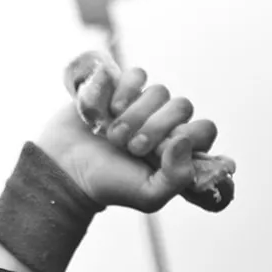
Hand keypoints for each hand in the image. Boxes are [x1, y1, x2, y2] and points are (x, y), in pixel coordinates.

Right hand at [34, 51, 235, 212]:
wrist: (66, 169)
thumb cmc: (109, 185)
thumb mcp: (148, 195)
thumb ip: (178, 177)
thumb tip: (185, 141)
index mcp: (181, 150)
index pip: (205, 129)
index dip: (186, 137)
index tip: (160, 153)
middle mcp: (167, 125)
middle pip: (182, 106)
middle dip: (155, 127)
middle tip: (131, 147)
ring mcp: (145, 105)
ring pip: (159, 91)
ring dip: (134, 114)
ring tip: (113, 135)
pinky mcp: (122, 88)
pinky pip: (137, 75)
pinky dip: (122, 91)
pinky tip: (107, 110)